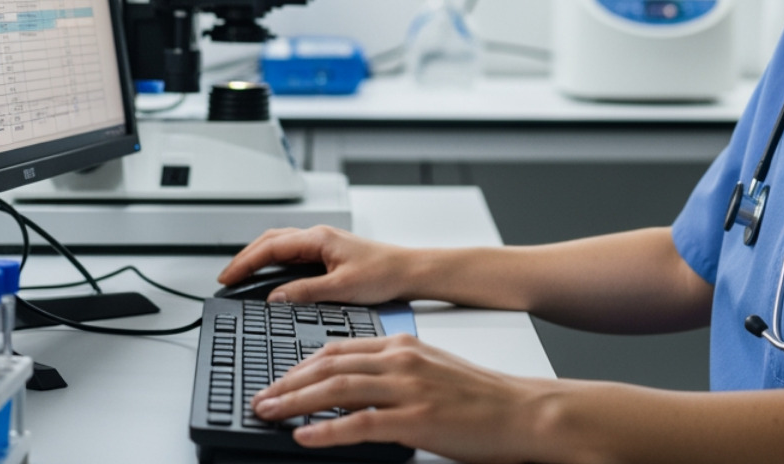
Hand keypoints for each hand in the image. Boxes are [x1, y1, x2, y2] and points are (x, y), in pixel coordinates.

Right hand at [217, 226, 416, 304]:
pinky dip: (275, 263)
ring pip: (281, 245)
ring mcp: (323, 244)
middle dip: (245, 258)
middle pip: (271, 241)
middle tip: (227, 278)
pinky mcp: (329, 254)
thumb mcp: (341, 288)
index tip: (227, 277)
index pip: (270, 247)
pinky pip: (293, 254)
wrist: (410, 271)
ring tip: (242, 277)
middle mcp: (319, 237)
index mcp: (318, 238)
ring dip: (259, 258)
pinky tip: (271, 277)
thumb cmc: (384, 273)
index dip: (244, 262)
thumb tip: (275, 298)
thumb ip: (305, 292)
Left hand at [252, 334, 555, 463]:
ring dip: (295, 402)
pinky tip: (305, 436)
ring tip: (269, 413)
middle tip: (261, 398)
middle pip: (329, 366)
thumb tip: (353, 391)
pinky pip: (361, 424)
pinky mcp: (417, 419)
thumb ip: (393, 374)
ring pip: (337, 389)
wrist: (522, 410)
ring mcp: (409, 389)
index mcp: (403, 346)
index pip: (337, 349)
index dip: (300, 365)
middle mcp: (401, 360)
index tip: (277, 379)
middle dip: (287, 383)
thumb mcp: (431, 371)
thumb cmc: (481, 397)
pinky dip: (327, 430)